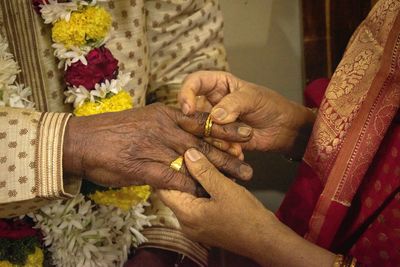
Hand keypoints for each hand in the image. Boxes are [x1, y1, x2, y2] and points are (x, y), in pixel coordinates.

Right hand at [63, 103, 253, 193]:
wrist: (81, 140)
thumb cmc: (112, 132)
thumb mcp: (142, 121)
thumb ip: (163, 128)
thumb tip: (180, 137)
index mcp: (165, 114)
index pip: (202, 120)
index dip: (225, 129)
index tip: (243, 135)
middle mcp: (165, 127)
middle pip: (206, 139)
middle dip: (231, 149)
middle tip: (251, 158)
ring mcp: (156, 146)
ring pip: (197, 158)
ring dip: (221, 169)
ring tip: (242, 176)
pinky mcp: (146, 167)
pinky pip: (176, 178)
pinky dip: (194, 186)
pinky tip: (209, 193)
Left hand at [159, 149, 335, 266]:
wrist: (266, 241)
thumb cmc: (247, 217)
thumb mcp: (224, 188)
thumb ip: (204, 171)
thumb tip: (188, 154)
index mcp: (186, 214)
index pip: (164, 189)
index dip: (169, 170)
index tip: (177, 155)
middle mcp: (186, 223)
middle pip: (178, 192)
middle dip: (187, 172)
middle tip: (195, 156)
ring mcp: (196, 226)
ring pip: (190, 196)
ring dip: (199, 180)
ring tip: (209, 164)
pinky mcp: (206, 226)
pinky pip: (200, 203)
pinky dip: (206, 190)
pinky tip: (217, 177)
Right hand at [179, 71, 315, 157]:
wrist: (283, 129)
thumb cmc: (270, 105)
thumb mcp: (253, 98)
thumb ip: (234, 104)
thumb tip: (215, 115)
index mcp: (217, 84)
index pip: (193, 82)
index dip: (186, 93)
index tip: (188, 109)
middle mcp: (211, 102)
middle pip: (190, 109)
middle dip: (195, 122)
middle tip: (203, 132)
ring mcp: (213, 122)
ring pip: (198, 130)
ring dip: (212, 138)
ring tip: (231, 143)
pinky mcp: (218, 139)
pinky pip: (210, 144)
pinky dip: (220, 149)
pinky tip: (236, 150)